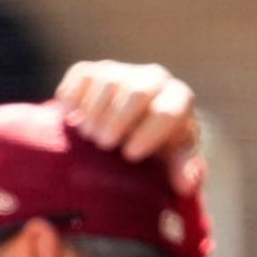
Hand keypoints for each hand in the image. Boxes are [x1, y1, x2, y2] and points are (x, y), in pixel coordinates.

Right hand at [55, 59, 203, 195]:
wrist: (135, 122)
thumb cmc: (158, 145)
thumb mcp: (175, 158)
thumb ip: (183, 168)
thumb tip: (185, 185)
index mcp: (177, 98)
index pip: (167, 111)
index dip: (148, 134)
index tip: (130, 155)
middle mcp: (152, 78)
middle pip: (136, 92)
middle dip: (117, 120)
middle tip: (105, 145)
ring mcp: (122, 71)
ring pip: (106, 81)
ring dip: (93, 112)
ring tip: (88, 135)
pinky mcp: (93, 71)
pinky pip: (80, 75)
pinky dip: (72, 96)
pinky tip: (70, 116)